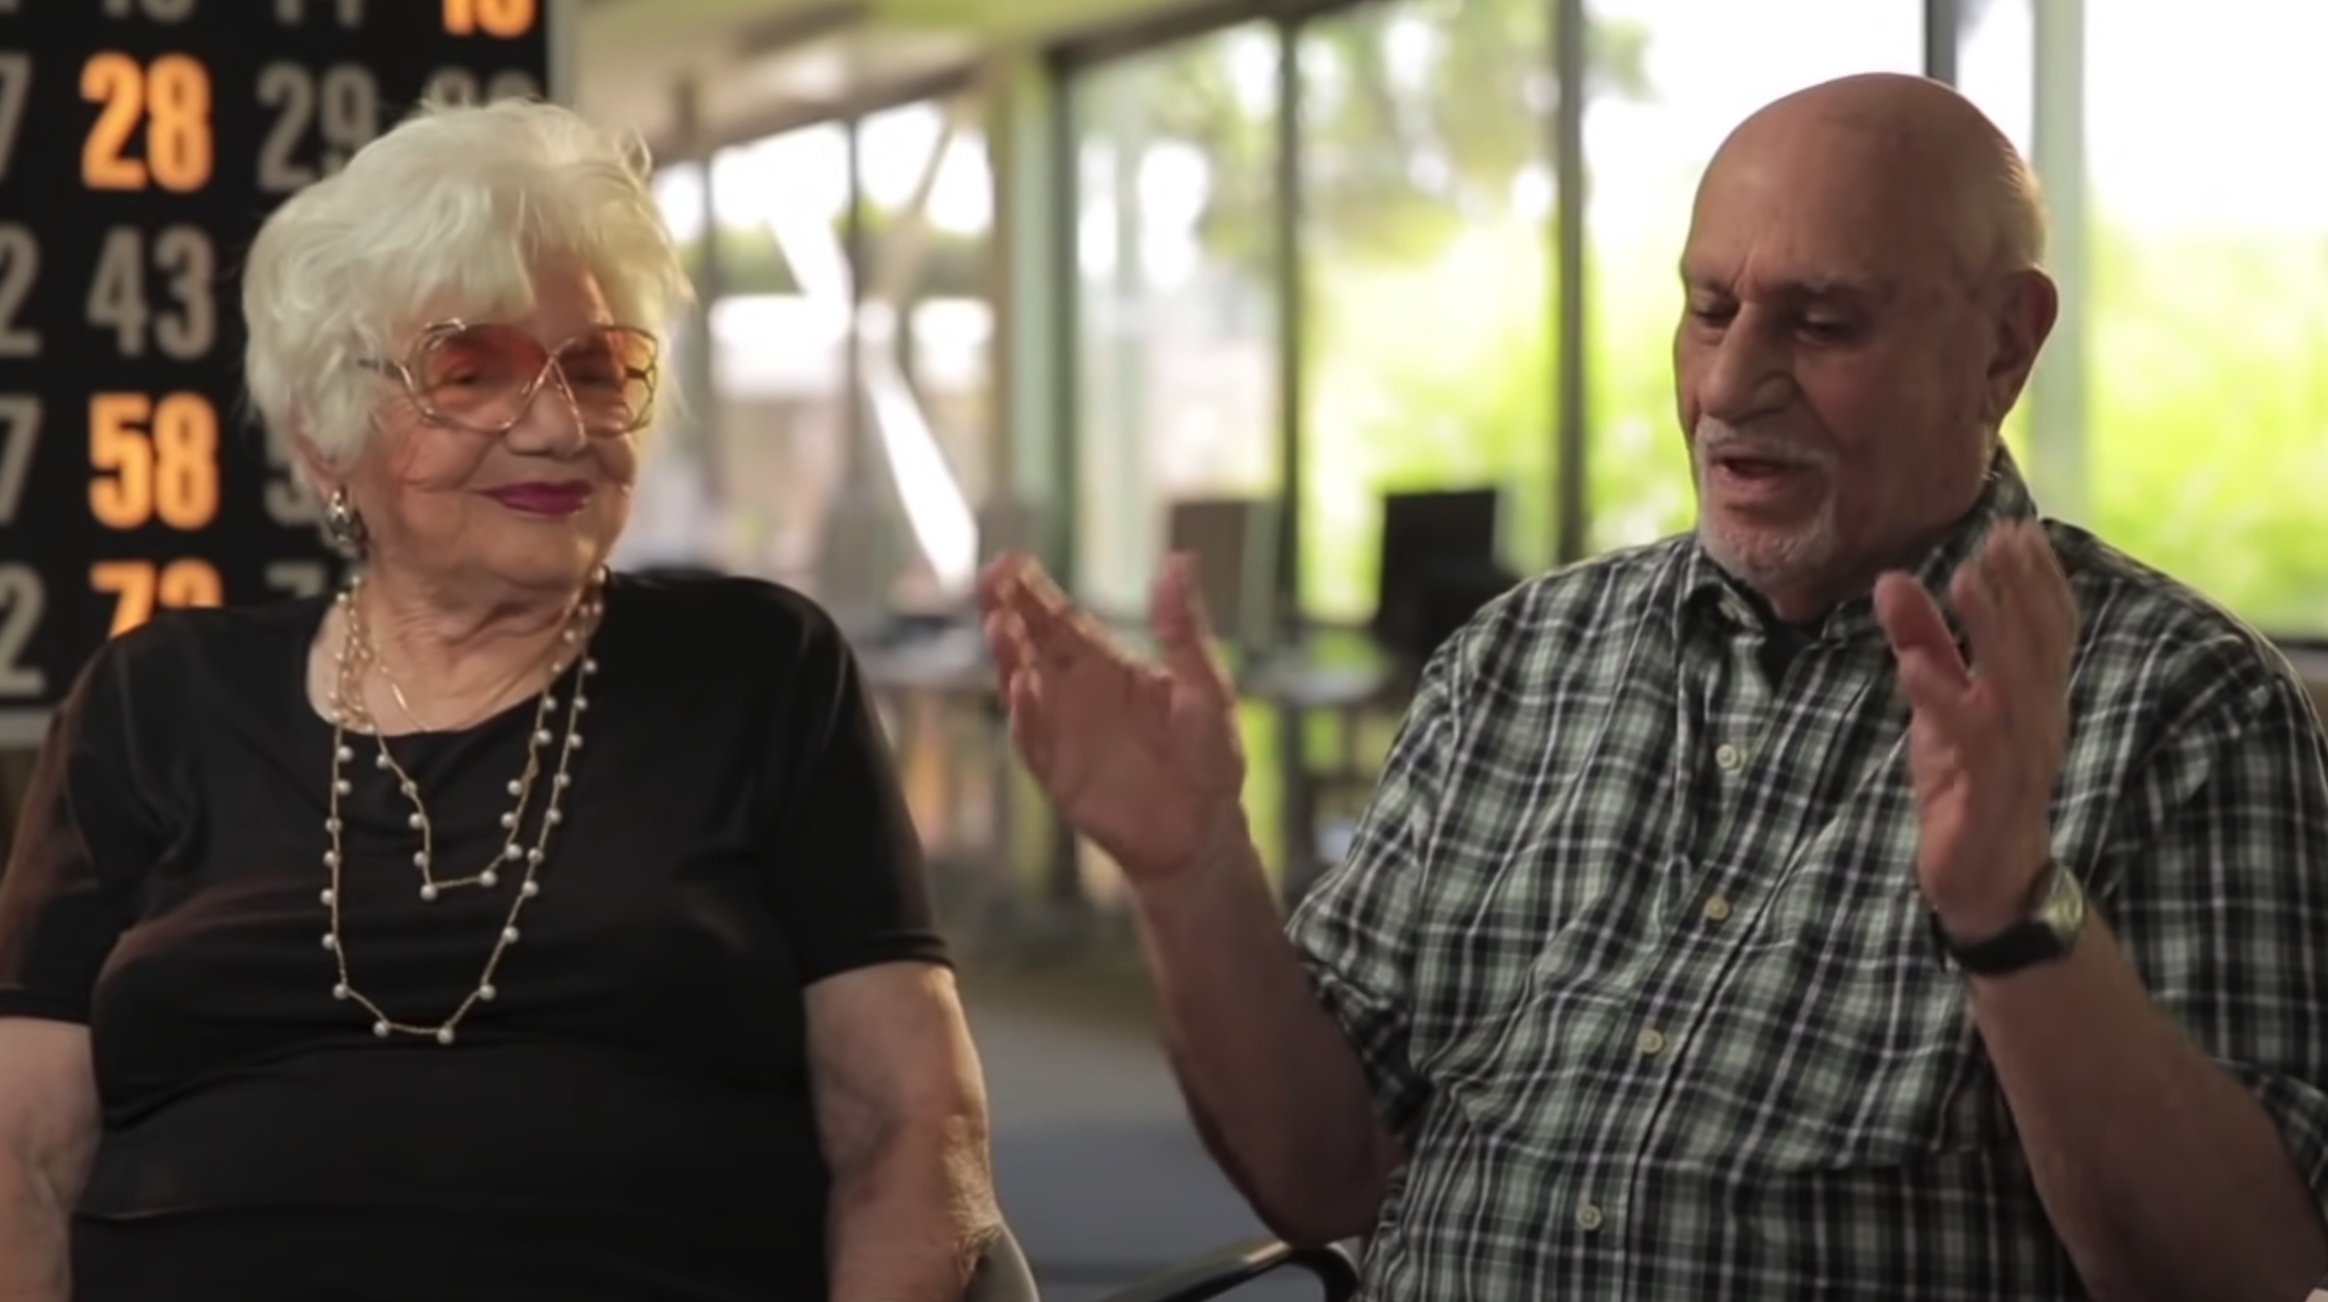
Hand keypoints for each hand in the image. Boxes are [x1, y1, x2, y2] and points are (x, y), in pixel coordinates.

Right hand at [976, 553, 1247, 883]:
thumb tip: (1180, 560)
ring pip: (1022, 686)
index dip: (1033, 590)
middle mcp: (1076, 693)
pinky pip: (1033, 740)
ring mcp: (1061, 733)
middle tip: (989, 579)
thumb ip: (1183, 630)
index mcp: (1108, 666)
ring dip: (1007, 657)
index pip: (1061, 620)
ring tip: (1000, 625)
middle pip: (1031, 644)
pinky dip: (1026, 715)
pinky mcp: (1056, 774)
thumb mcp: (1205, 687)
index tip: (1011, 561)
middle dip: (1006, 610)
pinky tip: (1023, 689)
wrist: (1201, 834)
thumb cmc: (1209, 759)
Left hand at [1873, 519, 2077, 938]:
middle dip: (2019, 589)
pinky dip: (1943, 701)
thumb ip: (1924, 646)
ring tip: (1965, 579)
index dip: (2037, 580)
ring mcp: (2018, 758)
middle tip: (1999, 538)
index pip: (2048, 630)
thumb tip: (1892, 581)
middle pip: (2036, 646)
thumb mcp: (1938, 707)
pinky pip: (1969, 742)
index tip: (2017, 528)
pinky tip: (1915, 669)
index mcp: (2033, 698)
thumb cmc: (1966, 787)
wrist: (1985, 883)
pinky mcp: (1988, 794)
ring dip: (1990, 630)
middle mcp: (2038, 721)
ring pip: (2012, 685)